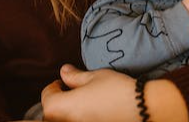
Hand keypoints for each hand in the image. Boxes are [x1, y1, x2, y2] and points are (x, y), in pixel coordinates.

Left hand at [41, 64, 188, 121]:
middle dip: (60, 101)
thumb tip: (63, 71)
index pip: (47, 96)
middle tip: (75, 91)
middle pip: (52, 113)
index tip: (65, 81)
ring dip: (69, 112)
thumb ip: (74, 76)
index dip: (56, 85)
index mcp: (59, 108)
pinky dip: (81, 118)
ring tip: (85, 102)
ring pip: (65, 119)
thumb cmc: (116, 89)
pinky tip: (94, 111)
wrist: (141, 108)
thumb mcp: (94, 76)